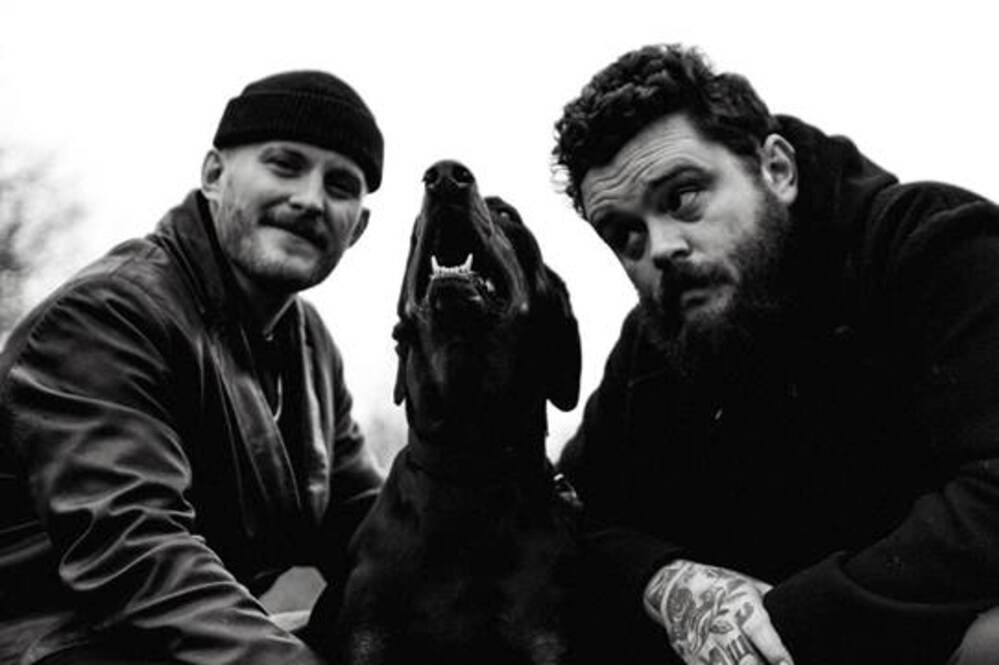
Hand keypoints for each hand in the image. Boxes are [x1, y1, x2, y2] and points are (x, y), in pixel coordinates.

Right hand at [643, 559, 792, 664]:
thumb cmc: (720, 585)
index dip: (775, 651)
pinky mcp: (694, 658)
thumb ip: (773, 605)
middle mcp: (722, 626)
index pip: (759, 630)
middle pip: (744, 658)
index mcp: (740, 605)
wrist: (676, 587)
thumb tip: (800, 619)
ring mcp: (706, 644)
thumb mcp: (748, 586)